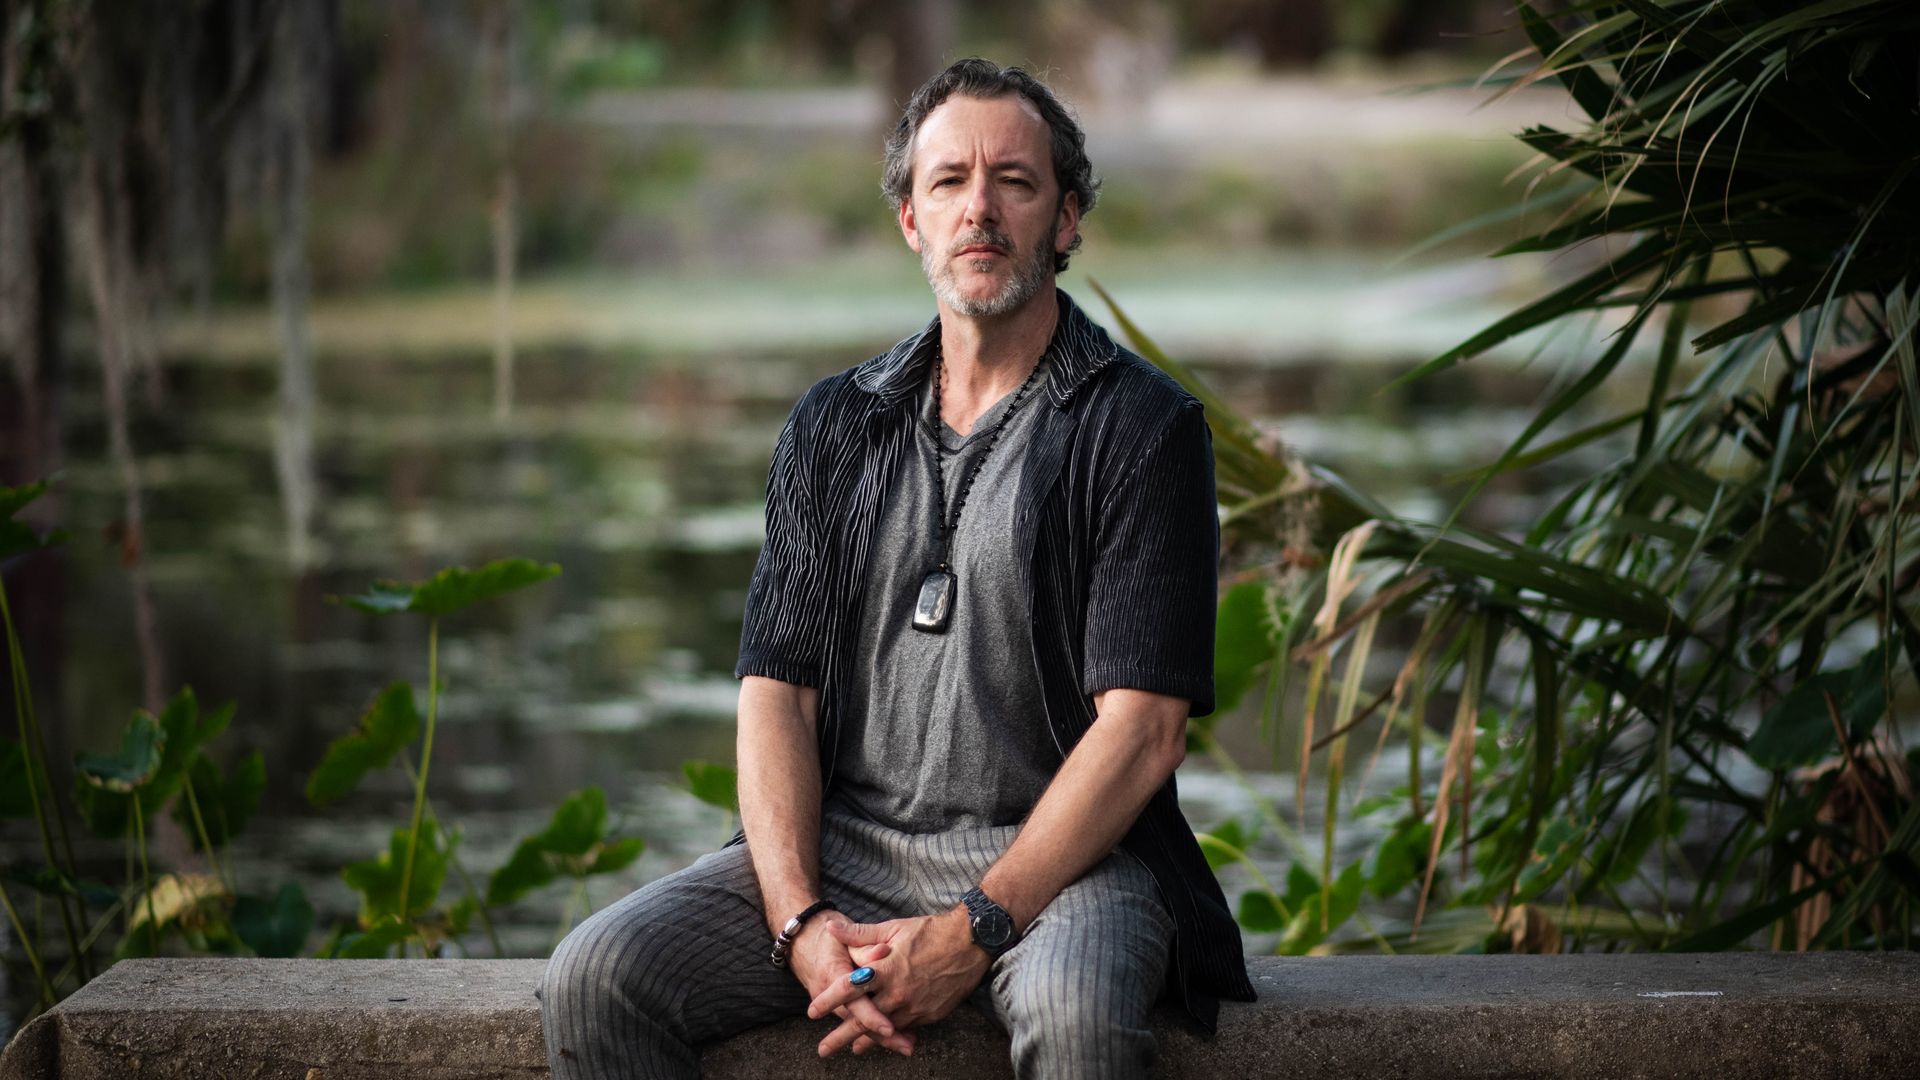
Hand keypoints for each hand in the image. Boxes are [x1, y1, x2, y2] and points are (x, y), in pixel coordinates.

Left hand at [806, 907, 990, 1057]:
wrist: (970, 943)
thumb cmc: (930, 932)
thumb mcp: (893, 928)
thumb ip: (860, 934)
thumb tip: (831, 928)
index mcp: (885, 970)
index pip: (848, 989)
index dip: (828, 1001)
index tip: (811, 1012)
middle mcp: (897, 993)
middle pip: (862, 1020)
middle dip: (839, 1037)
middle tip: (822, 1050)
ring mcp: (914, 1007)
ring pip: (883, 1030)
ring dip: (865, 1041)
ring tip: (851, 1050)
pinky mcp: (929, 1015)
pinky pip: (905, 1029)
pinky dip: (892, 1035)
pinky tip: (884, 1040)